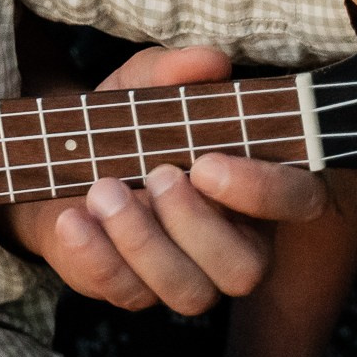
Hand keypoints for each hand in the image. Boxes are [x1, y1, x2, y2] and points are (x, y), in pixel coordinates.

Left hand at [0, 45, 328, 314]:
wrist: (59, 157)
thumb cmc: (123, 124)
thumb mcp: (140, 87)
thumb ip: (172, 72)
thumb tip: (209, 61)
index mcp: (254, 188)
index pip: (297, 200)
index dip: (264, 191)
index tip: (208, 164)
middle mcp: (231, 244)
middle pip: (244, 268)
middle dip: (196, 225)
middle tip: (155, 174)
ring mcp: (184, 275)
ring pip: (190, 293)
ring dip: (143, 242)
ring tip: (102, 190)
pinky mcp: (132, 290)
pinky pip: (127, 295)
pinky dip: (96, 256)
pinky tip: (72, 219)